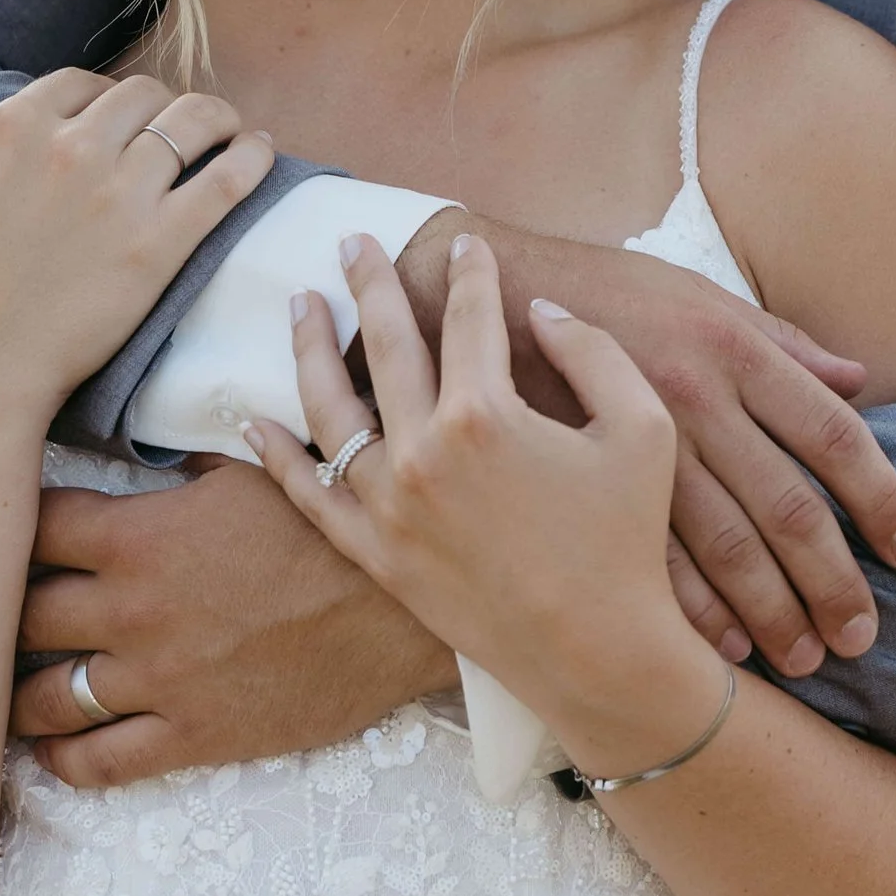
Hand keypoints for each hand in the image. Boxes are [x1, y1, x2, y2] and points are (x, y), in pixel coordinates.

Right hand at [0, 64, 272, 415]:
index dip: (103, 98)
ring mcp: (122, 191)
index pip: (81, 83)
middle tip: (174, 129)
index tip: (117, 123)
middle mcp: (73, 146)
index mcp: (16, 127)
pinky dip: (251, 154)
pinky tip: (260, 150)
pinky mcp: (161, 240)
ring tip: (228, 129)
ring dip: (216, 116)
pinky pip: (226, 177)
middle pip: (142, 94)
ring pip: (192, 120)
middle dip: (160, 105)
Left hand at [9, 461, 454, 781]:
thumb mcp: (254, 469)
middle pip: (18, 616)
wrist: (400, 609)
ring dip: (17, 693)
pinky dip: (62, 759)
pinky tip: (50, 749)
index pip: (30, 529)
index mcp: (138, 536)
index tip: (6, 531)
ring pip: (44, 698)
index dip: (10, 527)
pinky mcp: (191, 737)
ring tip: (3, 688)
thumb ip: (182, 470)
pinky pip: (100, 763)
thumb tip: (145, 455)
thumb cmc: (332, 527)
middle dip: (0, 612)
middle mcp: (130, 612)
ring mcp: (157, 681)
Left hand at [250, 235, 723, 770]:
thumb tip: (542, 311)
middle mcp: (422, 452)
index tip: (466, 245)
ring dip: (310, 348)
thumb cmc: (626, 541)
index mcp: (485, 414)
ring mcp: (388, 506)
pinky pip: (308, 496)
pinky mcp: (374, 554)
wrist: (596, 653)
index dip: (470, 273)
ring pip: (330, 409)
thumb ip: (594, 354)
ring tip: (302, 303)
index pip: (469, 318)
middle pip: (384, 345)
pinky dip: (276, 456)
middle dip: (369, 283)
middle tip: (352, 242)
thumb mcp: (642, 429)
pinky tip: (253, 420)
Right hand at [396, 212, 895, 684]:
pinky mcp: (588, 475)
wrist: (492, 288)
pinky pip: (651, 554)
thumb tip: (861, 380)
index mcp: (737, 349)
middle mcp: (699, 397)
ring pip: (725, 544)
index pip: (835, 434)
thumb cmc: (613, 291)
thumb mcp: (704, 298)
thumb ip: (785, 344)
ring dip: (770, 611)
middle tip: (861, 637)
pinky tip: (721, 648)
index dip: (882, 497)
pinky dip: (692, 609)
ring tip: (804, 658)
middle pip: (787, 505)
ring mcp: (640, 442)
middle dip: (832, 580)